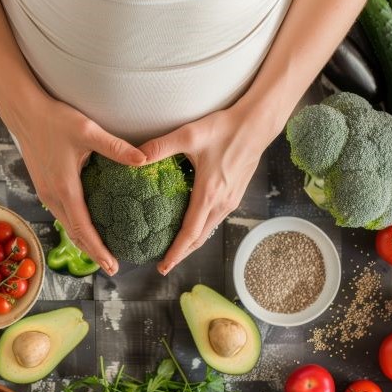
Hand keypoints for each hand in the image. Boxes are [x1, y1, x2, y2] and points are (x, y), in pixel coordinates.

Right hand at [11, 96, 144, 274]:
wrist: (24, 112)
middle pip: (74, 234)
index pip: (83, 229)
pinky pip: (62, 213)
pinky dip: (76, 225)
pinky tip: (89, 223)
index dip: (98, 250)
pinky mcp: (44, 186)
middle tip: (113, 267)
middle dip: (93, 252)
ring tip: (103, 250)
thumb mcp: (88, 130)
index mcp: (65, 188)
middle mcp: (52, 196)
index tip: (112, 266)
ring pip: (67, 225)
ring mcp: (46, 192)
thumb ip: (116, 147)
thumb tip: (145, 158)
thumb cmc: (55, 119)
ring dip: (84, 240)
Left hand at [139, 106, 279, 274]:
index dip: (176, 252)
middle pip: (199, 239)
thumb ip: (161, 147)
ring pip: (208, 230)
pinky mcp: (235, 195)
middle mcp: (222, 203)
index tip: (163, 266)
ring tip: (174, 248)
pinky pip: (215, 219)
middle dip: (181, 254)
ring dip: (192, 242)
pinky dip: (201, 229)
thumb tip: (135, 157)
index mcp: (209, 194)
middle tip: (163, 264)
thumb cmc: (224, 129)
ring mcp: (231, 201)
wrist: (256, 124)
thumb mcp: (189, 135)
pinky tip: (190, 223)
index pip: (190, 233)